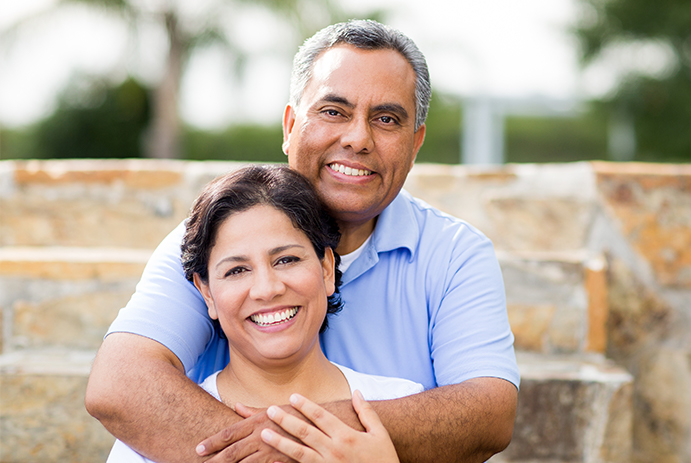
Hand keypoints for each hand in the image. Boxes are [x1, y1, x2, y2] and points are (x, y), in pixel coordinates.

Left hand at [196, 409, 296, 462]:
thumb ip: (252, 412)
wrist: (323, 423)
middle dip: (215, 459)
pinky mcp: (280, 461)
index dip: (213, 441)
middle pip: (233, 450)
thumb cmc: (298, 415)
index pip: (230, 432)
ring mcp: (271, 450)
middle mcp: (262, 435)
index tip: (198, 448)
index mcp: (258, 422)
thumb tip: (236, 406)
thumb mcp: (274, 409)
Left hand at [261, 391, 399, 462]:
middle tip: (270, 410)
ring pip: (298, 453)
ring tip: (263, 434)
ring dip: (279, 443)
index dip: (306, 406)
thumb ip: (366, 412)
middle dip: (286, 420)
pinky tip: (272, 461)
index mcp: (347, 437)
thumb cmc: (384, 459)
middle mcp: (334, 451)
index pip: (321, 417)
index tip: (293, 396)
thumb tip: (357, 392)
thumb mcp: (380, 434)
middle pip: (305, 433)